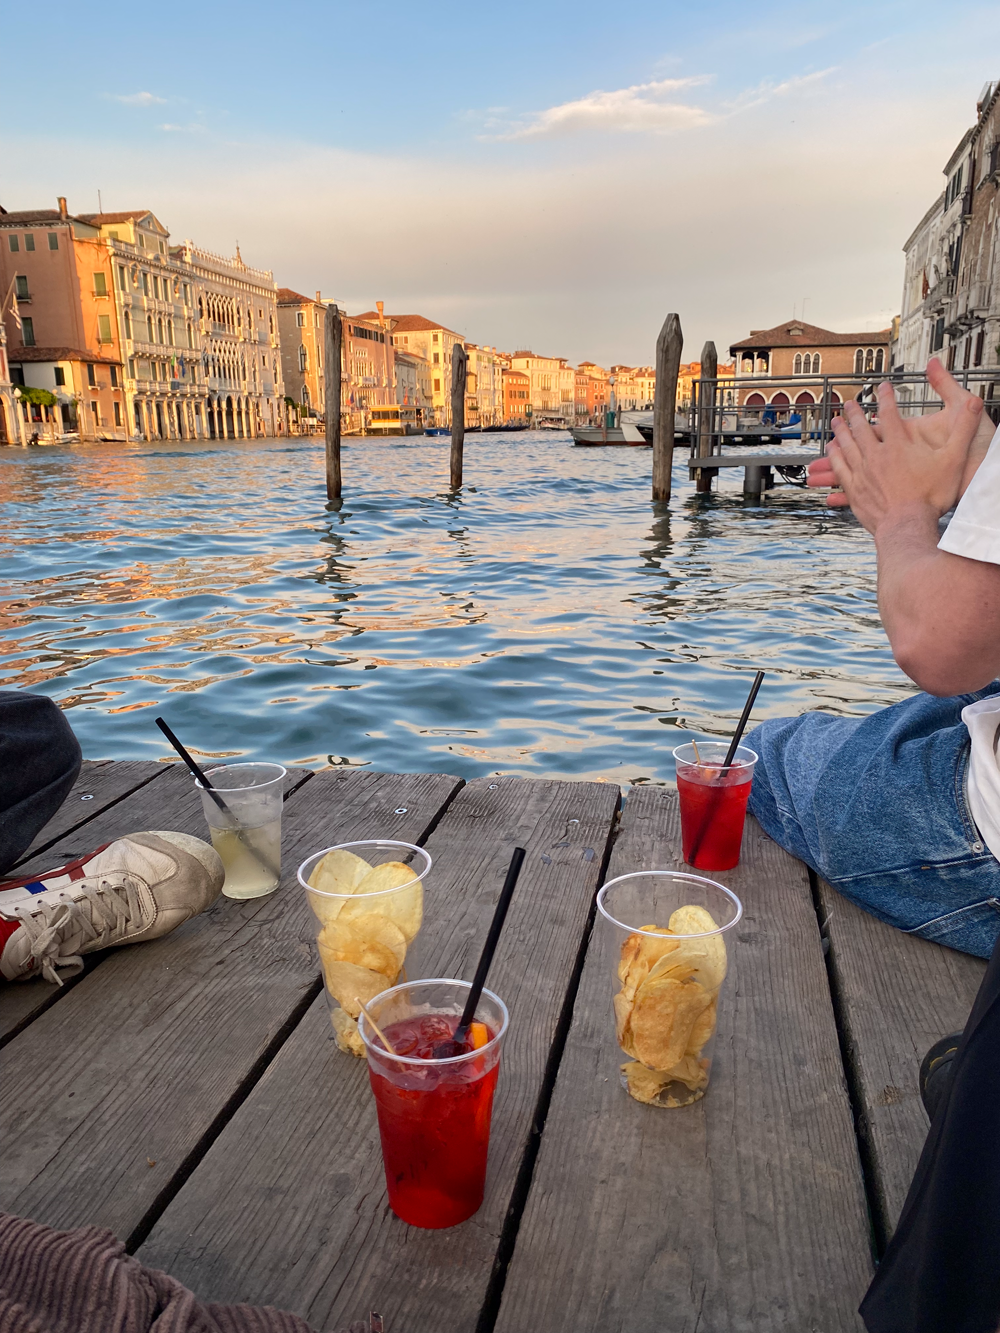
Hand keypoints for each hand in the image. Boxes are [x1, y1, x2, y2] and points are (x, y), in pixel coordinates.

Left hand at [807, 359, 994, 505]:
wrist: (907, 525)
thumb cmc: (930, 497)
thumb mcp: (953, 460)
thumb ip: (963, 430)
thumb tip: (974, 403)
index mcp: (898, 445)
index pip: (889, 413)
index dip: (886, 397)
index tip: (883, 388)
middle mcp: (876, 456)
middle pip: (860, 427)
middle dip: (855, 412)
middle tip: (850, 403)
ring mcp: (862, 472)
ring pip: (846, 445)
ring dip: (840, 430)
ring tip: (836, 421)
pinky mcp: (854, 489)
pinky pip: (840, 468)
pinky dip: (834, 456)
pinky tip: (831, 451)